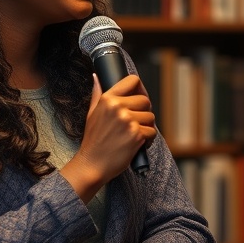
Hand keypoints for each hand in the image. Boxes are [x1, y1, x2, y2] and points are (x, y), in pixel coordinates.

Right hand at [62, 74, 155, 201]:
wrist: (92, 165)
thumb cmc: (93, 141)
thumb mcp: (91, 114)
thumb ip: (97, 94)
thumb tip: (97, 78)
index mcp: (108, 99)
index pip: (133, 81)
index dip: (140, 88)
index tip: (139, 97)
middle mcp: (118, 107)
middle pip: (145, 100)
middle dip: (143, 112)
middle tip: (134, 124)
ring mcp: (128, 121)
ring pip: (151, 117)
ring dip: (146, 127)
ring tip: (133, 135)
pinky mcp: (137, 134)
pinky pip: (152, 132)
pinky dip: (148, 139)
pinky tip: (136, 144)